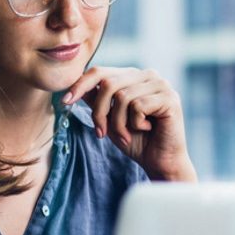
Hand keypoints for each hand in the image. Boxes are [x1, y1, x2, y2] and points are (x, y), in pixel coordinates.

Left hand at [63, 67, 196, 181]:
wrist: (161, 162)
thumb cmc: (137, 141)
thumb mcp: (110, 120)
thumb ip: (97, 101)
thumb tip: (75, 86)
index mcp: (133, 76)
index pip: (101, 72)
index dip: (80, 85)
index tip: (65, 101)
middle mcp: (148, 75)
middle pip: (108, 83)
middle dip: (99, 112)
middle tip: (102, 133)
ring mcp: (161, 84)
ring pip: (122, 97)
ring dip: (118, 123)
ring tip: (127, 136)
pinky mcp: (169, 98)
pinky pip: (138, 106)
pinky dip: (136, 123)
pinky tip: (147, 129)